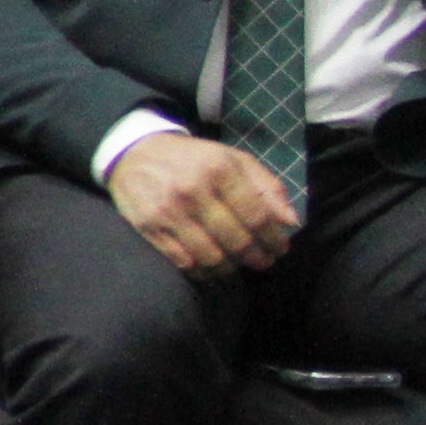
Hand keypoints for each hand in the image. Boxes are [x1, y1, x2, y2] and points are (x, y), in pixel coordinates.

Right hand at [108, 131, 300, 275]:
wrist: (134, 153)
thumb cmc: (193, 159)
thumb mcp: (233, 160)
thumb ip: (266, 186)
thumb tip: (291, 221)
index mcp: (220, 169)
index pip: (257, 215)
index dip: (274, 238)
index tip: (280, 248)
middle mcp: (194, 190)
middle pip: (237, 240)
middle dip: (256, 257)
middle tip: (262, 261)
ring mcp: (169, 211)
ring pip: (211, 256)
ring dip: (231, 267)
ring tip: (237, 264)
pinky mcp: (149, 228)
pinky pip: (184, 262)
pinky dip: (203, 271)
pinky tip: (211, 267)